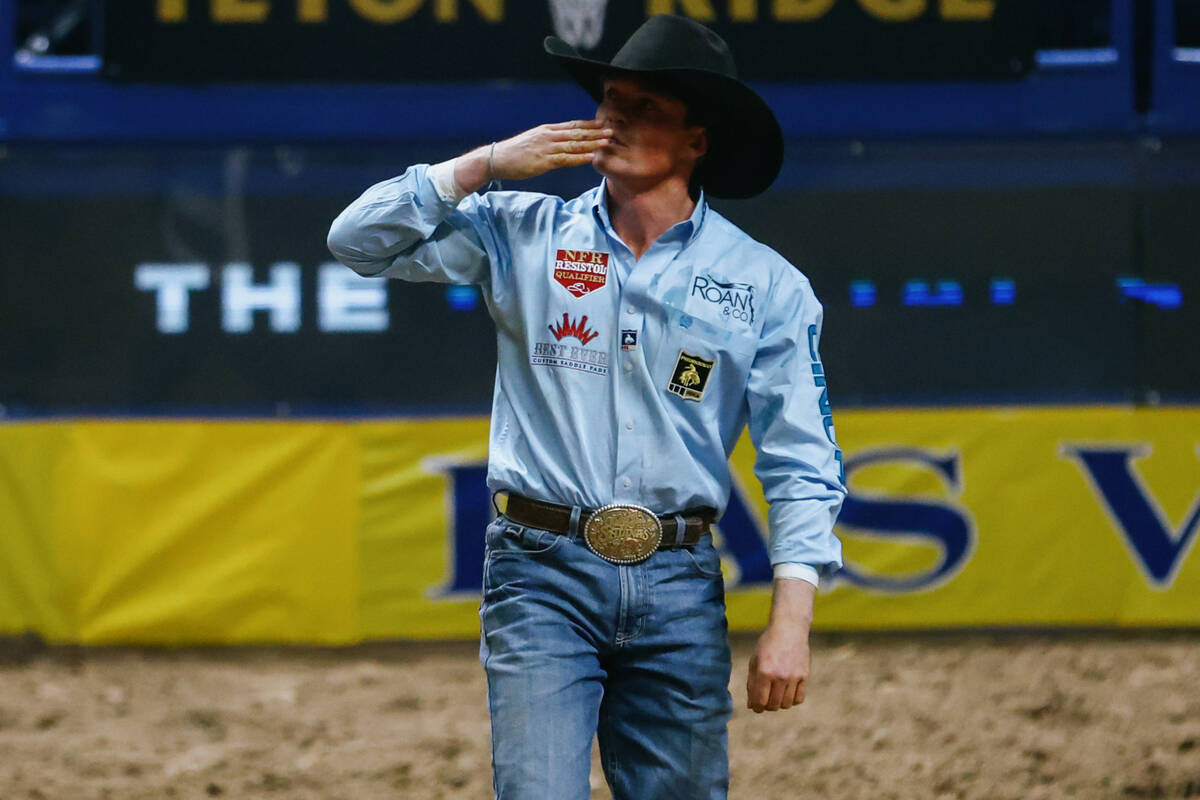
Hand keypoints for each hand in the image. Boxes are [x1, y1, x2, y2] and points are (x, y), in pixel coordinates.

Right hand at [454, 120, 610, 190]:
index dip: (589, 125)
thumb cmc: (514, 153)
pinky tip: (591, 157)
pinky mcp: (543, 161)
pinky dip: (580, 158)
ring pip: (574, 145)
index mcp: (547, 130)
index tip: (603, 123)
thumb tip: (562, 143)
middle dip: (596, 132)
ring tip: (607, 142)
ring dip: (593, 143)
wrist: (497, 159)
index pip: (572, 125)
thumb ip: (549, 141)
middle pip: (577, 133)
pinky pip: (566, 159)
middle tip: (612, 130)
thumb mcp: (533, 142)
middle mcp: (549, 136)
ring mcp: (547, 148)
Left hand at [746, 622, 810, 712]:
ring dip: (780, 704)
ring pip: (786, 704)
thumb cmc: (768, 644)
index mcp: (764, 672)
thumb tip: (751, 706)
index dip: (757, 707)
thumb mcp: (755, 661)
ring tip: (776, 695)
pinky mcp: (804, 675)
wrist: (789, 628)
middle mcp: (779, 676)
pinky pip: (799, 698)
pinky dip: (792, 700)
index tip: (756, 706)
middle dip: (767, 706)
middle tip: (766, 699)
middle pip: (773, 705)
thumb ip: (752, 684)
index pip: (760, 701)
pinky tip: (787, 692)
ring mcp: (793, 676)